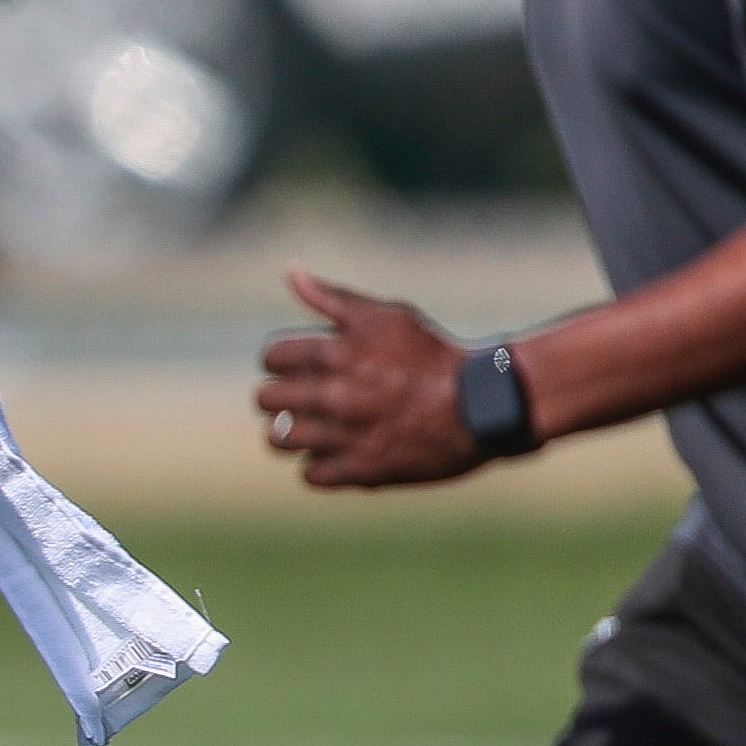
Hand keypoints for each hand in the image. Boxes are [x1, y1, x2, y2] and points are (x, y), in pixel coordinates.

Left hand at [253, 269, 480, 489]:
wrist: (481, 406)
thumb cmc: (431, 355)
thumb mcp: (387, 316)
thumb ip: (332, 297)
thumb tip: (291, 271)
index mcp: (334, 353)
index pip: (270, 357)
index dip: (280, 360)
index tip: (295, 365)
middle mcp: (331, 395)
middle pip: (265, 400)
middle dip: (279, 396)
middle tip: (301, 398)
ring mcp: (343, 435)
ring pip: (278, 440)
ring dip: (289, 433)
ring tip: (309, 427)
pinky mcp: (359, 470)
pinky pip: (310, 474)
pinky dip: (319, 465)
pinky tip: (335, 452)